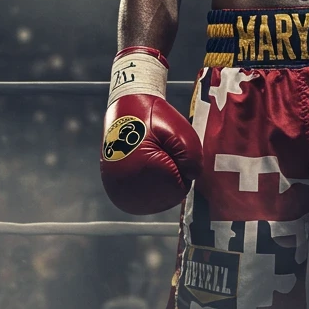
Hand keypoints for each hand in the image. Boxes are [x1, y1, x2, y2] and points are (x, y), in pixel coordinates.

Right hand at [99, 47, 201, 214]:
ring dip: (159, 182)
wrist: (126, 107)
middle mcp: (127, 188)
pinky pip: (142, 200)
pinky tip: (145, 170)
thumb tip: (191, 178)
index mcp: (144, 173)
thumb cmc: (153, 117)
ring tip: (149, 156)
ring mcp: (119, 192)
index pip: (180, 187)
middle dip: (171, 174)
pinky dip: (149, 188)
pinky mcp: (115, 192)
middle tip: (157, 149)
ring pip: (156, 199)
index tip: (166, 146)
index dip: (180, 165)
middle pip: (168, 195)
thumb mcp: (181, 132)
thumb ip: (194, 158)